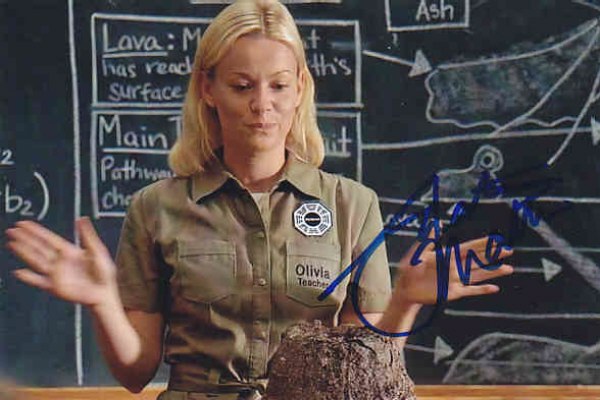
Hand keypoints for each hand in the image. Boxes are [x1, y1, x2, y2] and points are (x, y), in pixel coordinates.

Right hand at [5, 217, 117, 307]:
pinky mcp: (55, 287)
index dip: (36, 231)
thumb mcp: (98, 250)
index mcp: (69, 251)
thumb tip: (82, 219)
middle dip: (25, 239)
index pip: (49, 239)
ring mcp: (56, 274)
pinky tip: (19, 272)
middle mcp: (59, 261)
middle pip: (39, 248)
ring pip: (36, 261)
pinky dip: (29, 278)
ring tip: (12, 244)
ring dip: (24, 253)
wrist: (104, 292)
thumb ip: (88, 236)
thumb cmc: (103, 273)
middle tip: (12, 230)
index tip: (24, 224)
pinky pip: (39, 281)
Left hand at [393, 234, 513, 305]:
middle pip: (478, 259)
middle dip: (493, 255)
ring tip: (509, 269)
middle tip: (508, 250)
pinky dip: (482, 290)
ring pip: (478, 275)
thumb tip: (437, 223)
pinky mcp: (453, 292)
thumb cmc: (409, 269)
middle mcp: (454, 267)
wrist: (405, 289)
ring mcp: (455, 280)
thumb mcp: (418, 252)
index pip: (468, 247)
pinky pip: (471, 291)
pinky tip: (494, 288)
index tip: (495, 239)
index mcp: (447, 255)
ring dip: (493, 272)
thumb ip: (429, 239)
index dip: (482, 244)